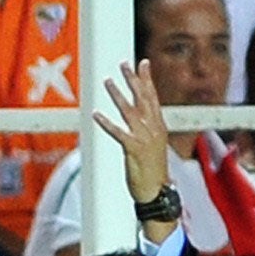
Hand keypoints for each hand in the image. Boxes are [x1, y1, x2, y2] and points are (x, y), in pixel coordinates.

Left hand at [93, 60, 170, 214]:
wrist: (158, 193)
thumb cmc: (154, 172)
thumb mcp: (153, 146)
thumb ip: (147, 129)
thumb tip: (139, 116)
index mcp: (158, 127)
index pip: (153, 97)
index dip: (147, 79)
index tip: (143, 63)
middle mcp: (153, 129)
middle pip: (142, 99)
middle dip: (132, 80)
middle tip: (123, 63)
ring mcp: (144, 139)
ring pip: (129, 111)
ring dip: (118, 95)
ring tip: (108, 81)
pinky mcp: (134, 150)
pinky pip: (118, 132)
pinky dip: (106, 123)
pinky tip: (96, 114)